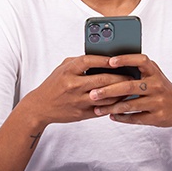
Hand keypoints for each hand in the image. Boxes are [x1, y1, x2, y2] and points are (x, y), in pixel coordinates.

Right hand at [20, 55, 136, 126]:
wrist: (40, 107)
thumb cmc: (54, 84)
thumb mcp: (63, 68)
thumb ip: (79, 62)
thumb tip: (102, 57)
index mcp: (68, 71)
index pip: (88, 61)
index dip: (104, 59)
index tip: (117, 59)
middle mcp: (73, 85)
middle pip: (102, 79)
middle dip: (120, 77)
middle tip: (131, 75)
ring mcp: (78, 101)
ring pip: (105, 96)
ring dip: (120, 92)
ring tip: (130, 87)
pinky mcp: (81, 114)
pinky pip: (102, 109)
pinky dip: (113, 104)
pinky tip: (121, 100)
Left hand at [87, 54, 171, 128]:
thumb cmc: (161, 89)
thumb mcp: (154, 75)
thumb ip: (137, 70)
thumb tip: (108, 65)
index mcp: (155, 72)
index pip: (141, 61)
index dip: (126, 59)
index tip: (110, 61)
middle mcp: (157, 85)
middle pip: (129, 86)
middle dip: (108, 90)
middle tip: (92, 94)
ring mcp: (157, 102)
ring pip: (130, 105)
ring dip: (111, 108)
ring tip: (97, 109)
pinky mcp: (156, 117)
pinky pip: (135, 118)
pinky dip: (121, 118)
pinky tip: (111, 116)